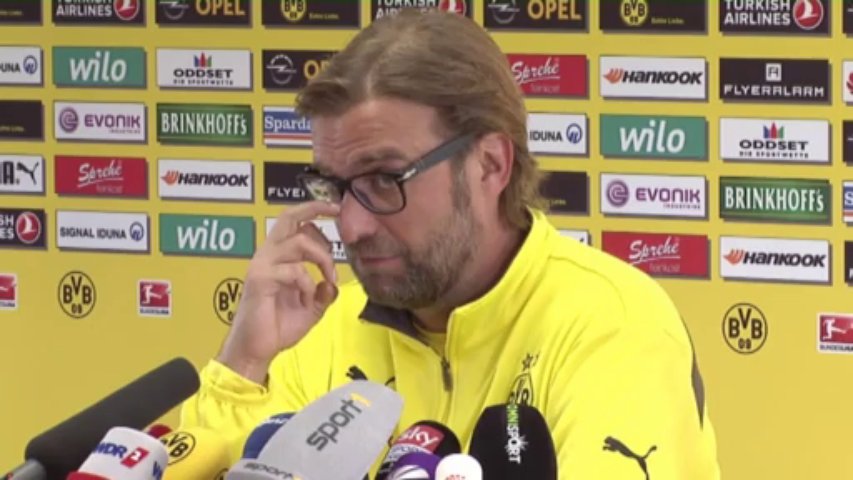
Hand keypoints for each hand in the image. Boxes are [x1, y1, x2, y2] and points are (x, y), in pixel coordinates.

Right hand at [217, 201, 340, 383]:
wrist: (257, 350)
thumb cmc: (278, 327)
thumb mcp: (310, 309)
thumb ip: (322, 294)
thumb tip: (331, 284)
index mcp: (276, 257)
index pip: (293, 223)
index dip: (314, 211)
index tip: (336, 210)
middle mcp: (267, 255)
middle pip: (288, 217)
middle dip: (314, 209)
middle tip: (337, 211)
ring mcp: (262, 265)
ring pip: (299, 242)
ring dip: (322, 258)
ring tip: (329, 278)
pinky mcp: (261, 280)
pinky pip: (294, 271)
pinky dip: (308, 284)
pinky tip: (307, 298)